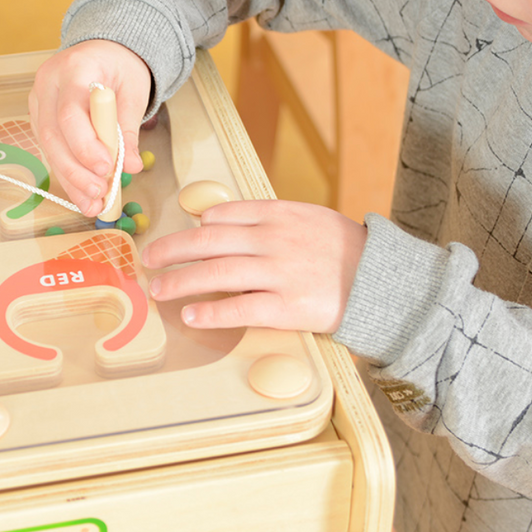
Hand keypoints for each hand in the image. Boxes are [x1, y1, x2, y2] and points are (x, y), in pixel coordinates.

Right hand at [29, 40, 151, 216]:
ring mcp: (39, 101)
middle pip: (54, 134)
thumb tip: (130, 166)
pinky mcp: (40, 118)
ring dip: (71, 179)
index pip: (70, 112)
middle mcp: (48, 84)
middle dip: (76, 170)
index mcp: (74, 68)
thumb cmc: (119, 67)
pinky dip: (68, 174)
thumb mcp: (134, 92)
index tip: (106, 168)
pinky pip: (51, 150)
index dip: (85, 145)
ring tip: (93, 203)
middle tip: (99, 194)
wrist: (102, 51)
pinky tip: (83, 195)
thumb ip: (128, 129)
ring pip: (48, 147)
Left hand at [141, 200, 366, 332]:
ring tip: (158, 290)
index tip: (179, 237)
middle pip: (208, 242)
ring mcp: (279, 274)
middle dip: (172, 251)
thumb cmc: (344, 251)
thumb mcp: (309, 218)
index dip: (195, 227)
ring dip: (180, 282)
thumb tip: (218, 222)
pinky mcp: (288, 307)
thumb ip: (268, 219)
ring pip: (216, 274)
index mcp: (279, 215)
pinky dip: (211, 313)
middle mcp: (274, 240)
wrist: (383, 280)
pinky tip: (191, 316)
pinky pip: (240, 310)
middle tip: (148, 259)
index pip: (224, 214)